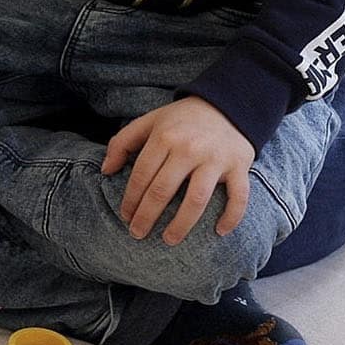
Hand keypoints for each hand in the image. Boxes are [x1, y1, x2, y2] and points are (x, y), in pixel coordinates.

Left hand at [100, 96, 254, 245]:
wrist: (226, 104)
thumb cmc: (182, 119)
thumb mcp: (149, 121)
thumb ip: (122, 142)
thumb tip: (105, 170)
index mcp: (164, 137)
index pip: (142, 175)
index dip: (131, 199)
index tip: (125, 216)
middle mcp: (189, 149)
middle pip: (163, 190)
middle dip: (147, 216)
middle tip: (137, 233)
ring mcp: (215, 159)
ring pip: (197, 199)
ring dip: (182, 224)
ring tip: (169, 240)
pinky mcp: (239, 166)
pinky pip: (238, 196)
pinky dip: (231, 216)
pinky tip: (220, 232)